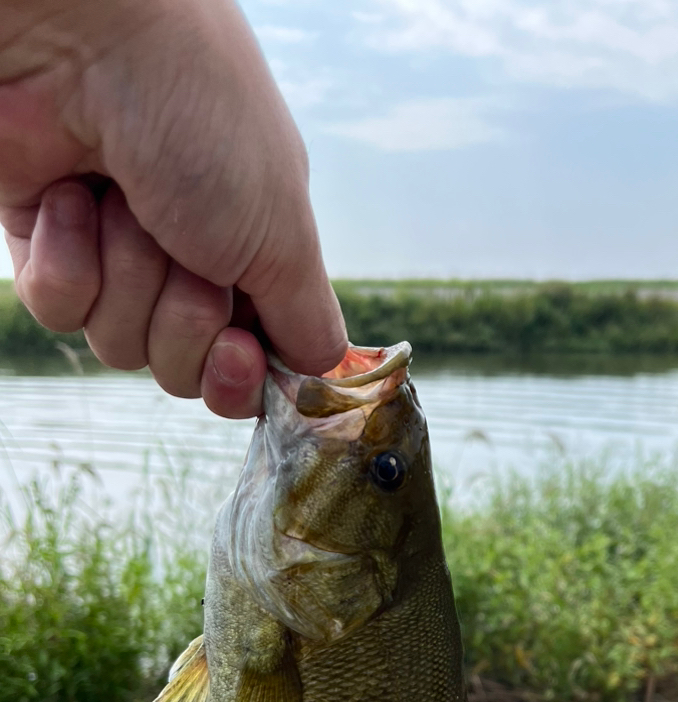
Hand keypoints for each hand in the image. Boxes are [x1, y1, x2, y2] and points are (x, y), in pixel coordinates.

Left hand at [0, 0, 345, 416]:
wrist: (90, 40)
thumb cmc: (206, 120)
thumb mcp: (286, 234)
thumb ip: (308, 321)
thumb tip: (322, 373)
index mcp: (254, 254)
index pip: (250, 361)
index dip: (239, 377)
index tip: (237, 351)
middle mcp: (189, 259)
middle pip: (184, 367)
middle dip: (182, 320)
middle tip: (184, 255)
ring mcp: (116, 253)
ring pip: (121, 343)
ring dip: (127, 278)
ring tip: (125, 205)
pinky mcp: (47, 243)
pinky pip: (59, 312)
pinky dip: (69, 261)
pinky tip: (73, 199)